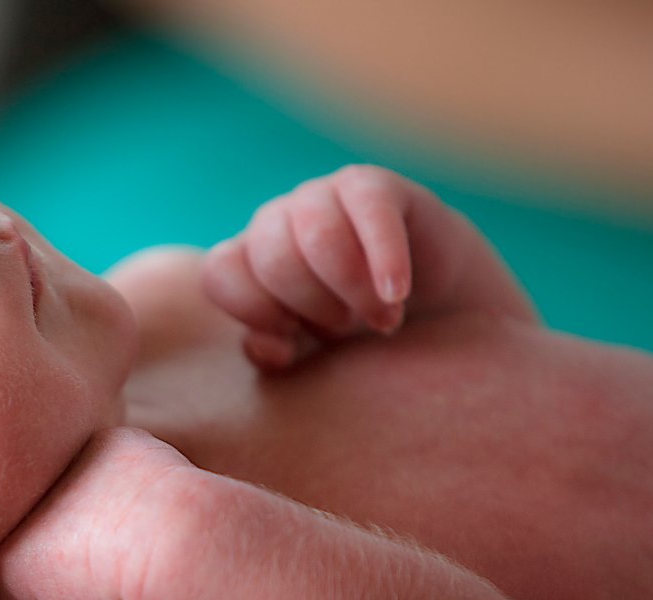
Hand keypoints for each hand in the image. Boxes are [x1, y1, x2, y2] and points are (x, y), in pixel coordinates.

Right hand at [0, 426, 205, 599]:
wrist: (169, 541)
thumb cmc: (124, 599)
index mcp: (7, 563)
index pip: (13, 598)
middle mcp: (23, 509)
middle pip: (37, 539)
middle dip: (63, 555)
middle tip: (108, 575)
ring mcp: (65, 466)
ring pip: (72, 496)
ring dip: (90, 514)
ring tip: (133, 539)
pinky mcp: (107, 442)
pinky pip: (111, 465)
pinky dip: (126, 482)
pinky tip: (152, 506)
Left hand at [203, 164, 413, 369]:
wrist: (433, 318)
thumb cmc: (355, 340)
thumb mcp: (308, 359)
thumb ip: (274, 355)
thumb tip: (268, 347)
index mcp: (248, 263)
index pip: (220, 273)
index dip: (254, 311)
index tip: (292, 340)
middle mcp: (277, 224)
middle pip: (272, 257)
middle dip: (314, 304)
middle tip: (350, 327)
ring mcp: (321, 198)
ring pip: (318, 232)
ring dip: (352, 287)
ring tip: (382, 318)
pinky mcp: (373, 187)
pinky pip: (370, 208)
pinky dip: (385, 257)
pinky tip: (396, 292)